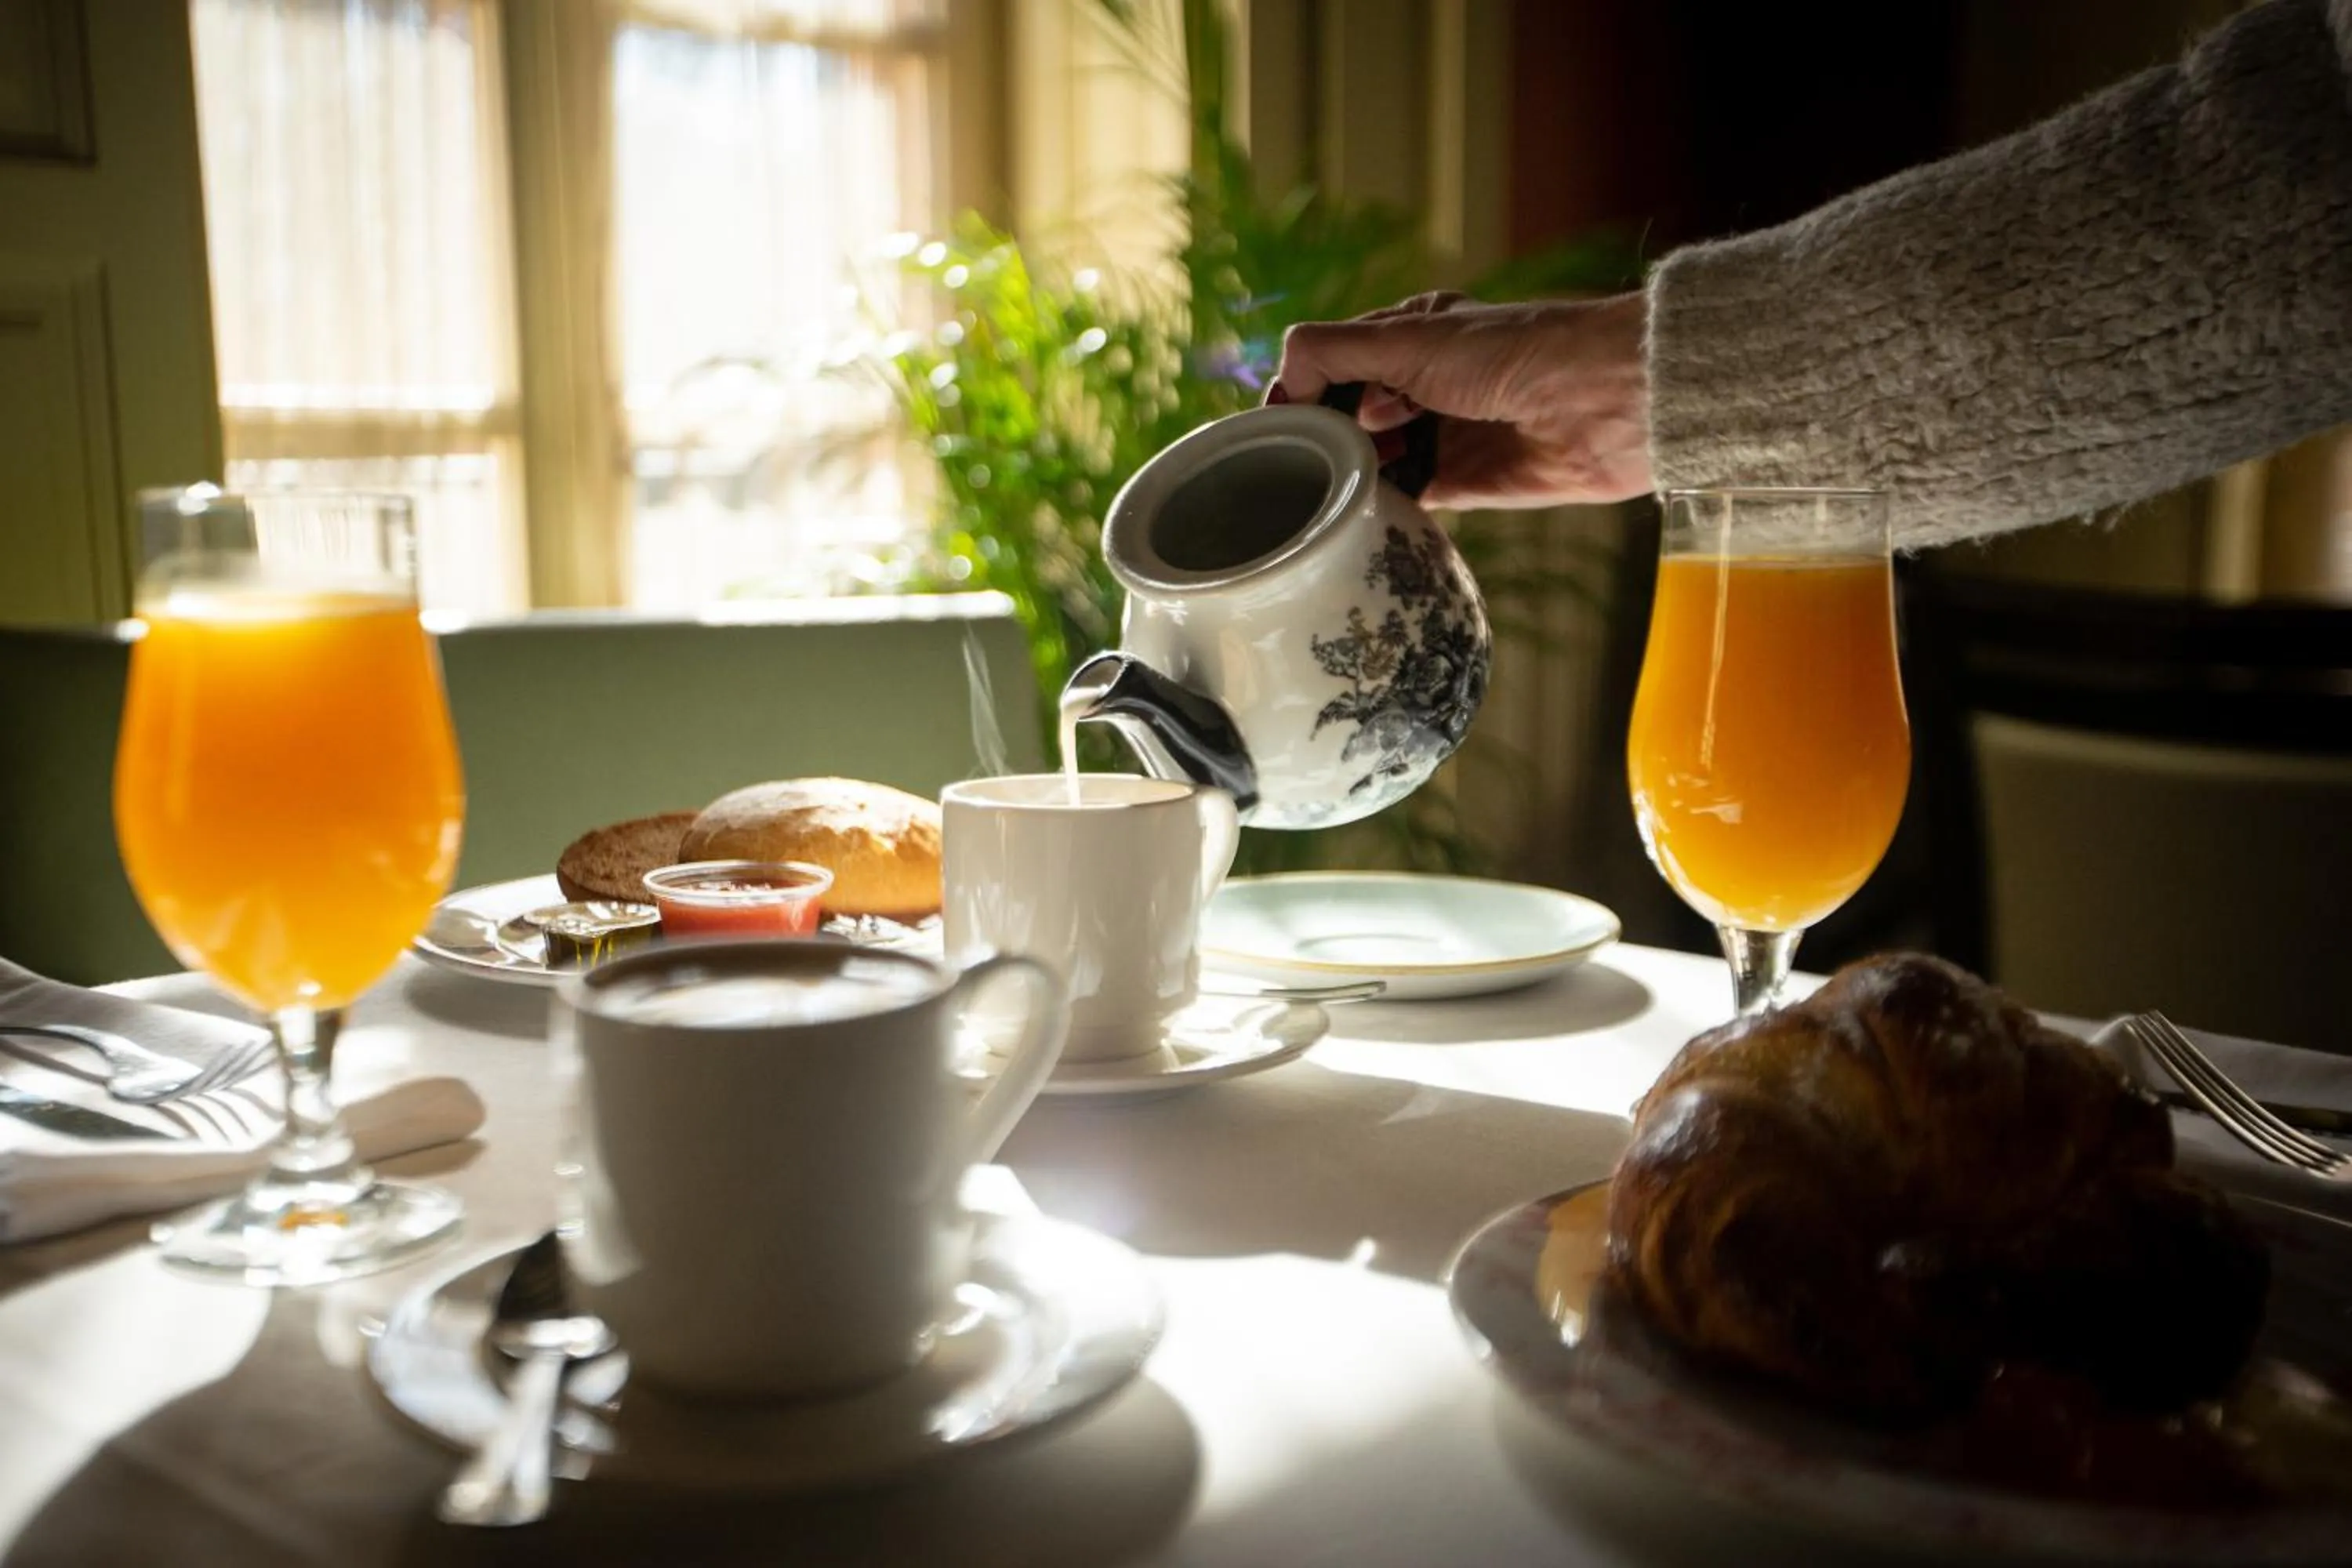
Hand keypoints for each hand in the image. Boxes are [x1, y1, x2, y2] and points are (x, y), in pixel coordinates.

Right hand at [1270, 291, 1652, 508]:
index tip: (1285, 421)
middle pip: (1351, 415)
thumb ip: (1333, 351)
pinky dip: (1386, 505)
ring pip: (1376, 459)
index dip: (1305, 391)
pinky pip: (1412, 499)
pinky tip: (1362, 514)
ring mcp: (1448, 434)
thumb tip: (1283, 384)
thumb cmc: (1512, 352)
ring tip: (1335, 485)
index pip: (1335, 362)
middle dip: (1327, 435)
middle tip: (1312, 457)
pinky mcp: (1470, 484)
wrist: (1604, 400)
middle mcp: (1428, 383)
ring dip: (1353, 472)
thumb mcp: (1408, 337)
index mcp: (1413, 334)